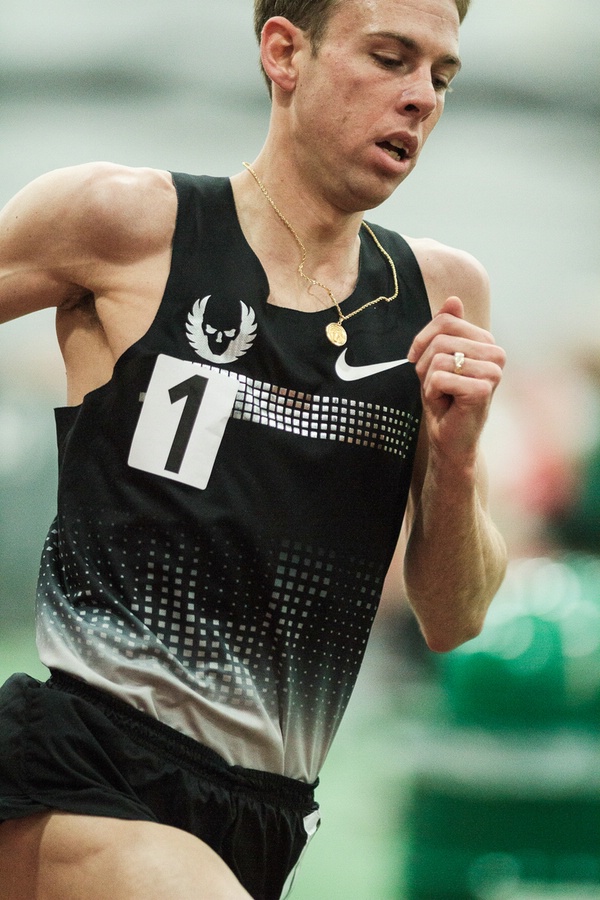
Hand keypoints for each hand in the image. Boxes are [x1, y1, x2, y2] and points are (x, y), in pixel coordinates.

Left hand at [407, 296, 505, 463]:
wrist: (449, 439)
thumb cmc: (444, 399)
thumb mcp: (438, 359)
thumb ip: (446, 329)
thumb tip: (454, 299)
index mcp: (486, 342)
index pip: (445, 321)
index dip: (422, 341)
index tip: (418, 361)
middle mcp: (496, 353)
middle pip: (440, 339)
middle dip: (425, 364)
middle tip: (435, 386)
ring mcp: (493, 371)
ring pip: (439, 358)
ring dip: (428, 380)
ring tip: (442, 394)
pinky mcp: (483, 389)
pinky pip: (440, 378)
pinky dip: (432, 392)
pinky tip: (446, 404)